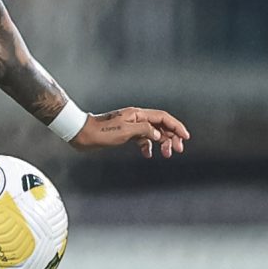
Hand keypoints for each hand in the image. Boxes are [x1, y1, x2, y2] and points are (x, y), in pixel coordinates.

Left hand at [72, 106, 189, 158]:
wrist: (82, 134)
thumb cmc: (101, 132)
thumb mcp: (125, 131)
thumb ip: (144, 130)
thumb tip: (158, 134)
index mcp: (137, 114)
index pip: (163, 117)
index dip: (176, 126)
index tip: (185, 137)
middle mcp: (136, 118)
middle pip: (160, 125)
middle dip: (171, 137)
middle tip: (177, 150)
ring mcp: (131, 126)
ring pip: (152, 133)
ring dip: (161, 143)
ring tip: (166, 154)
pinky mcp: (125, 134)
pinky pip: (142, 139)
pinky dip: (147, 146)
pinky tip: (148, 154)